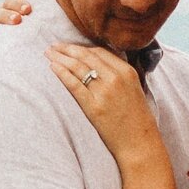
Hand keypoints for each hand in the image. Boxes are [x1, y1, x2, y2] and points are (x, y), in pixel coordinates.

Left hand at [47, 42, 158, 161]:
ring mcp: (104, 92)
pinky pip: (74, 85)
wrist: (139, 143)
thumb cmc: (136, 119)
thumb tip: (99, 64)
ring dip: (61, 58)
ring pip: (78, 67)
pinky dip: (62, 73)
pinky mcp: (94, 106)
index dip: (81, 48)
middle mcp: (116, 78)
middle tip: (54, 46)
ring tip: (49, 53)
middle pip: (86, 56)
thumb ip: (119, 74)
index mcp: (127, 71)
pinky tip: (53, 67)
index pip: (99, 52)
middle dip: (67, 49)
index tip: (70, 47)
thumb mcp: (134, 88)